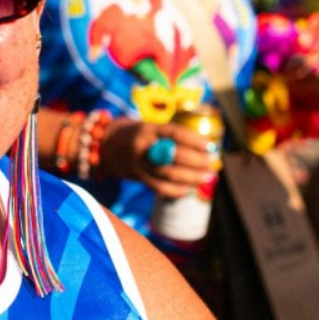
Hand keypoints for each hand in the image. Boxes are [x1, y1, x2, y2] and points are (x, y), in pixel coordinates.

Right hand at [100, 117, 220, 199]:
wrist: (107, 145)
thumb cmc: (139, 135)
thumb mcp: (152, 129)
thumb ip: (173, 138)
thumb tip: (205, 150)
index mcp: (148, 129)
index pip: (174, 133)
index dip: (194, 140)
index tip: (210, 146)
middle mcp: (143, 146)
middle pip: (172, 155)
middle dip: (196, 161)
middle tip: (211, 164)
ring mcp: (139, 163)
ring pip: (168, 173)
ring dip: (190, 178)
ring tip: (206, 178)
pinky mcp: (138, 177)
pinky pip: (159, 188)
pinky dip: (176, 190)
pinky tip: (188, 189)